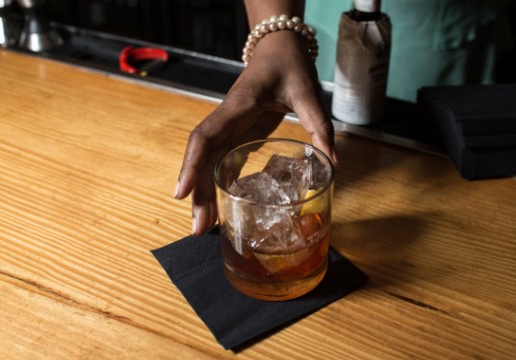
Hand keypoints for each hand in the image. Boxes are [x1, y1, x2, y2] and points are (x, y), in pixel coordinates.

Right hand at [174, 30, 337, 234]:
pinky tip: (222, 206)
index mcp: (237, 106)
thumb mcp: (307, 92)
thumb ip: (320, 127)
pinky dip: (220, 184)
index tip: (182, 193)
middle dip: (198, 194)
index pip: (205, 136)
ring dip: (206, 194)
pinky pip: (224, 161)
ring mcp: (231, 127)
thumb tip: (333, 164)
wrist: (279, 48)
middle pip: (203, 159)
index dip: (191, 165)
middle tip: (199, 229)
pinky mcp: (239, 133)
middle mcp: (227, 119)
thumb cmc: (288, 64)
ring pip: (210, 164)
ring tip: (207, 226)